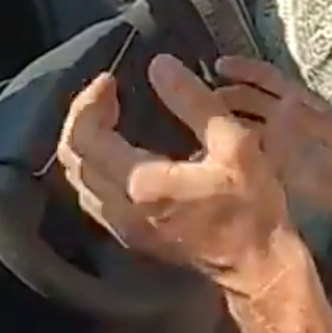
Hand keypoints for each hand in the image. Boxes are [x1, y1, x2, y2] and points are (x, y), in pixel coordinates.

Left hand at [56, 54, 301, 297]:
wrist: (258, 268)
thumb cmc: (252, 207)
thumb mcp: (235, 144)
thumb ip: (195, 102)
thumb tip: (159, 65)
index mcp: (140, 184)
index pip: (85, 137)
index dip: (88, 102)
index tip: (110, 80)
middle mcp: (121, 208)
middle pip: (73, 157)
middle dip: (83, 117)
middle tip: (108, 93)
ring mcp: (123, 227)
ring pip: (79, 179)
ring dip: (86, 142)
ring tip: (110, 114)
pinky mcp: (131, 236)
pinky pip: (93, 195)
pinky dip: (96, 165)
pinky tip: (119, 149)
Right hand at [213, 55, 331, 216]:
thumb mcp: (328, 131)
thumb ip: (305, 116)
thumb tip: (282, 101)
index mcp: (296, 100)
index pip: (266, 77)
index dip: (244, 69)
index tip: (219, 65)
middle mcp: (281, 115)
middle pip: (249, 100)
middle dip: (226, 96)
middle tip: (200, 102)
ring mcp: (273, 139)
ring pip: (243, 124)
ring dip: (224, 123)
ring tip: (199, 128)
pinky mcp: (268, 161)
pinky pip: (244, 151)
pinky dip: (229, 150)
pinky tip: (211, 156)